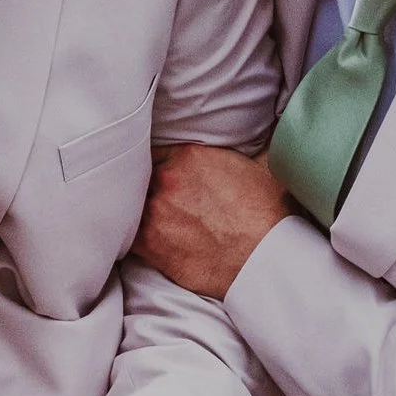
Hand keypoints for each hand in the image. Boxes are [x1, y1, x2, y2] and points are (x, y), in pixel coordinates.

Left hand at [134, 143, 290, 298]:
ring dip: (138, 213)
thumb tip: (258, 138)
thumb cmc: (268, 214)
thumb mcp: (261, 166)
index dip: (158, 166)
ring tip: (150, 221)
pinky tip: (138, 240)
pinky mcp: (149, 245)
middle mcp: (166, 180)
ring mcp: (154, 213)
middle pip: (141, 179)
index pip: (155, 153)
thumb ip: (243, 150)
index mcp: (188, 156)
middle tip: (159, 201)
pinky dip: (130, 238)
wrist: (265, 257)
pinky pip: (127, 236)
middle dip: (147, 188)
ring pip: (132, 207)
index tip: (160, 176)